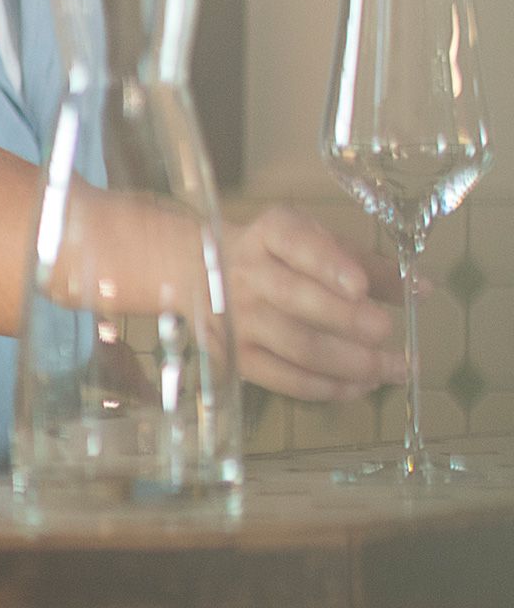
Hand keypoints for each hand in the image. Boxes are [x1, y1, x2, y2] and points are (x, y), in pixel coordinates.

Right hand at [223, 206, 406, 400]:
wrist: (198, 272)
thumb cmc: (277, 257)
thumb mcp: (318, 245)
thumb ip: (368, 266)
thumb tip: (424, 289)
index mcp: (270, 234)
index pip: (294, 242)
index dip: (326, 264)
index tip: (359, 285)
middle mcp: (246, 272)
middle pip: (295, 298)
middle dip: (346, 319)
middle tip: (386, 332)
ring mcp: (237, 318)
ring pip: (297, 345)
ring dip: (350, 362)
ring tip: (392, 369)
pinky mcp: (237, 356)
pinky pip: (285, 379)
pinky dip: (328, 388)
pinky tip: (360, 387)